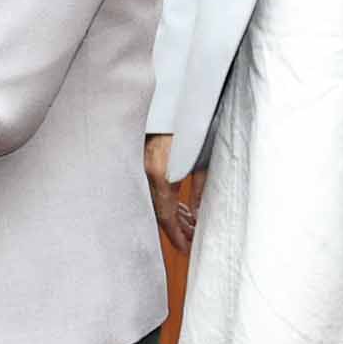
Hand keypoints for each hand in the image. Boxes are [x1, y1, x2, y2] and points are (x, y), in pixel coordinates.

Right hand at [145, 134, 195, 251]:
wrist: (173, 97)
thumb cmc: (191, 123)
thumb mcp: (204, 158)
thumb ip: (202, 189)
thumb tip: (198, 213)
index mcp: (160, 174)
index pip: (165, 216)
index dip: (176, 234)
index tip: (185, 246)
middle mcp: (145, 171)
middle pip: (157, 209)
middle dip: (176, 226)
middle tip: (193, 237)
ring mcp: (139, 164)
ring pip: (153, 198)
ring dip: (172, 212)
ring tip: (191, 222)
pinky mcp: (139, 156)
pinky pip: (150, 185)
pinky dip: (164, 197)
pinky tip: (179, 204)